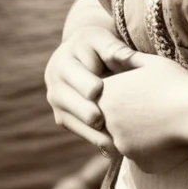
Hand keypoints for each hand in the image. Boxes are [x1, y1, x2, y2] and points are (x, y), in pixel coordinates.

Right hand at [44, 25, 118, 150]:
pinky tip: (113, 149)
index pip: (82, 82)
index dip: (96, 89)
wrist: (76, 53)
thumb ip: (114, 49)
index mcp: (64, 64)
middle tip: (112, 125)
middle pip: (76, 106)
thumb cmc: (95, 45)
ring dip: (95, 135)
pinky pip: (78, 132)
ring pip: (75, 124)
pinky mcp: (62, 118)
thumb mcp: (102, 39)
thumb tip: (133, 60)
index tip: (109, 94)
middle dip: (93, 115)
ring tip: (117, 145)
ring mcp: (56, 104)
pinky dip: (94, 139)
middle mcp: (55, 86)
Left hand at [97, 46, 187, 173]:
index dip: (114, 95)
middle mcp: (108, 120)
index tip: (130, 93)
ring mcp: (120, 142)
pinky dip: (147, 149)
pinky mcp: (135, 159)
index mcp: (108, 93)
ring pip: (119, 140)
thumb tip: (118, 55)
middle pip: (105, 121)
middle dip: (119, 117)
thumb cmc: (176, 82)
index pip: (97, 98)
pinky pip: (136, 155)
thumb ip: (130, 59)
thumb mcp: (151, 63)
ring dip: (131, 135)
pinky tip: (162, 138)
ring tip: (153, 124)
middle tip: (143, 110)